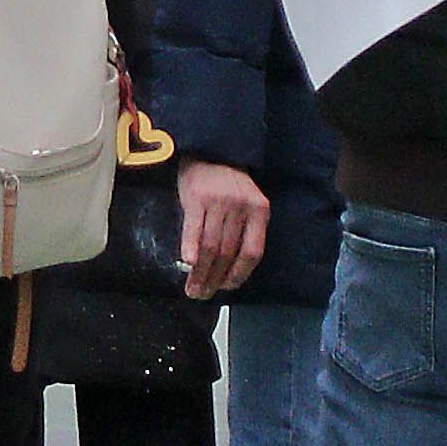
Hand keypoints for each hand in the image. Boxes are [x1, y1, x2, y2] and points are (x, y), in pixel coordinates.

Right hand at [175, 161, 267, 297]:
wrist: (211, 150)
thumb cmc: (229, 184)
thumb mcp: (248, 204)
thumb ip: (244, 230)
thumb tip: (230, 270)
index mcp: (259, 211)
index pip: (252, 252)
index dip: (239, 274)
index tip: (226, 288)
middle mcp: (241, 207)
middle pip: (228, 252)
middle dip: (214, 279)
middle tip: (203, 295)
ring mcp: (219, 202)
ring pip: (211, 246)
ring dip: (200, 272)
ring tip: (192, 288)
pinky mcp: (197, 197)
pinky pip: (194, 229)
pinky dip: (190, 248)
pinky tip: (187, 264)